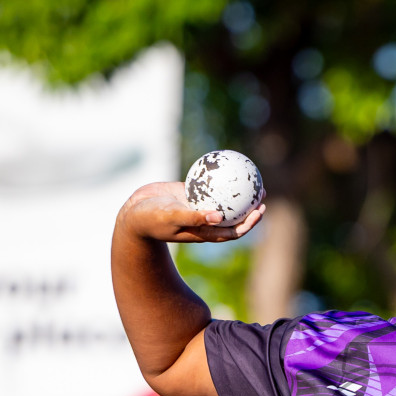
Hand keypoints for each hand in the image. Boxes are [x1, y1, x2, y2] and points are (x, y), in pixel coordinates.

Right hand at [118, 181, 265, 242]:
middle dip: (250, 207)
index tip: (260, 210)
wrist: (133, 212)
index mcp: (204, 231)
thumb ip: (194, 217)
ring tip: (251, 178)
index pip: (233, 231)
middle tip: (263, 192)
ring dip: (238, 192)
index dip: (249, 223)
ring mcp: (197, 206)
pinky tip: (226, 164)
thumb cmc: (150, 219)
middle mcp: (204, 220)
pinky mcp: (189, 193)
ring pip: (223, 200)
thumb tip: (220, 217)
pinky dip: (217, 177)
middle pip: (234, 216)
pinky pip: (208, 184)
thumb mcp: (172, 218)